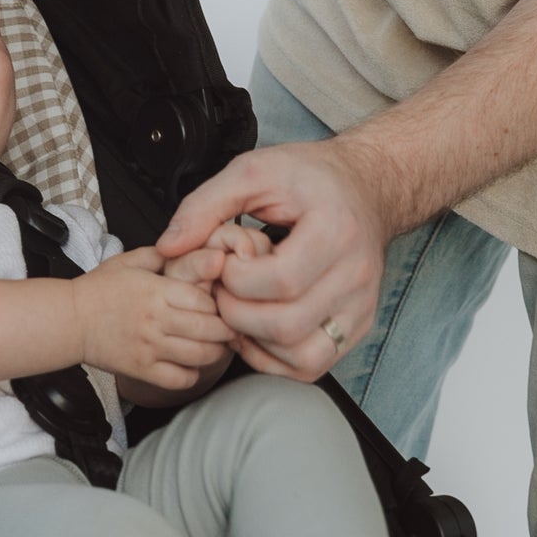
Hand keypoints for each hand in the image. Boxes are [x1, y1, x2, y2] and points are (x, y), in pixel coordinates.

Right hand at [74, 247, 233, 392]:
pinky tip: (190, 364)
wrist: (68, 319)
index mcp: (156, 291)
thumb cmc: (97, 290)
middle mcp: (156, 320)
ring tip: (215, 346)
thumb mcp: (129, 261)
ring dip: (215, 352)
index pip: (205, 300)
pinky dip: (191, 374)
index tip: (221, 304)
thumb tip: (188, 249)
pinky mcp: (142, 370)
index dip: (219, 303)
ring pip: (200, 356)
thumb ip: (161, 255)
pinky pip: (179, 379)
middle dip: (227, 329)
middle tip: (230, 327)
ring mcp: (149, 347)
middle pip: (210, 329)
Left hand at [156, 139, 398, 379]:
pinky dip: (277, 359)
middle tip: (223, 290)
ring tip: (239, 310)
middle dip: (237, 314)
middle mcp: (356, 275)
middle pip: (286, 325)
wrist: (367, 187)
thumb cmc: (311, 178)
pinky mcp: (358, 325)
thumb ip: (206, 206)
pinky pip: (313, 365)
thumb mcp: (253, 171)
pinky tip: (257, 330)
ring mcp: (361, 305)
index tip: (224, 263)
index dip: (237, 281)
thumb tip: (170, 246)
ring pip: (302, 357)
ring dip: (256, 343)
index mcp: (335, 231)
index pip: (281, 280)